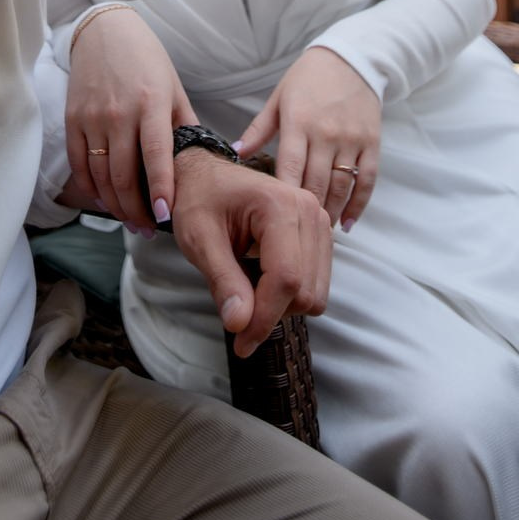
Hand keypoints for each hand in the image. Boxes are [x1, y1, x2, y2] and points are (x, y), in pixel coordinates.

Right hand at [64, 7, 195, 232]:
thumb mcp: (173, 87)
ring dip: (115, 205)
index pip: (156, 155)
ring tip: (130, 221)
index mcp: (150, 103)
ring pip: (100, 175)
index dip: (161, 189)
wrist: (104, 31)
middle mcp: (119, 112)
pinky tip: (104, 200)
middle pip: (123, 174)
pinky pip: (79, 164)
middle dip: (136, 210)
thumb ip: (184, 126)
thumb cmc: (146, 59)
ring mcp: (92, 117)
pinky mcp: (72, 119)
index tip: (166, 216)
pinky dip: (90, 188)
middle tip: (148, 229)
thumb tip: (204, 162)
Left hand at [170, 148, 331, 356]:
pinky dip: (290, 295)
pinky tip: (262, 281)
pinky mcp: (319, 234)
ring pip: (315, 293)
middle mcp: (309, 210)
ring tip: (246, 290)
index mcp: (279, 205)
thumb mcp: (198, 238)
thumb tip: (240, 324)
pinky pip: (316, 284)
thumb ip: (222, 280)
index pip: (285, 278)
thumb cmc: (199, 200)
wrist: (208, 175)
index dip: (264, 319)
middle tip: (235, 313)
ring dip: (281, 306)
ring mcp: (319, 221)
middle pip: (304, 291)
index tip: (240, 343)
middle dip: (270, 314)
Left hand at [236, 48, 380, 229]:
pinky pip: (367, 181)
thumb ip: (258, 129)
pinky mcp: (372, 143)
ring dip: (329, 213)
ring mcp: (351, 139)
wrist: (350, 59)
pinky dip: (358, 205)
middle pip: (315, 183)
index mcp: (298, 122)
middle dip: (305, 213)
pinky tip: (346, 224)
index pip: (290, 167)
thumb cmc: (307, 80)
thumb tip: (235, 153)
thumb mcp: (278, 98)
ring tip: (317, 233)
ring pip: (341, 186)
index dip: (283, 196)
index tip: (275, 219)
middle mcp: (326, 132)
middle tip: (294, 237)